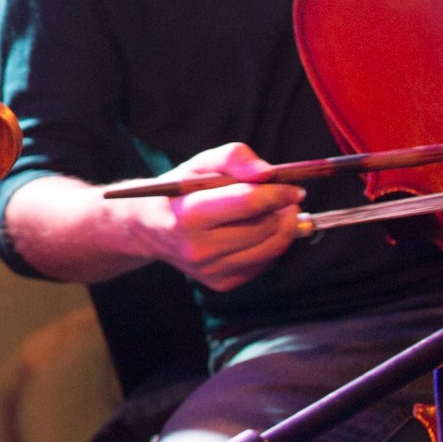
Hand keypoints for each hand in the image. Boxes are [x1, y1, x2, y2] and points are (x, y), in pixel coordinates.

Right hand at [124, 143, 302, 291]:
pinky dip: (267, 245)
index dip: (278, 193)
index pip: (248, 203)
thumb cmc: (178, 192)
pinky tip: (254, 232)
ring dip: (281, 228)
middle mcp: (198, 248)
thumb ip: (234, 158)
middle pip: (265, 227)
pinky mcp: (221, 283)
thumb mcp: (200, 164)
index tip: (293, 188)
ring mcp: (210, 269)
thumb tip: (268, 173)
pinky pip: (264, 263)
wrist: (149, 229)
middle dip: (281, 210)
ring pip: (271, 248)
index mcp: (189, 215)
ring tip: (272, 213)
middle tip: (281, 199)